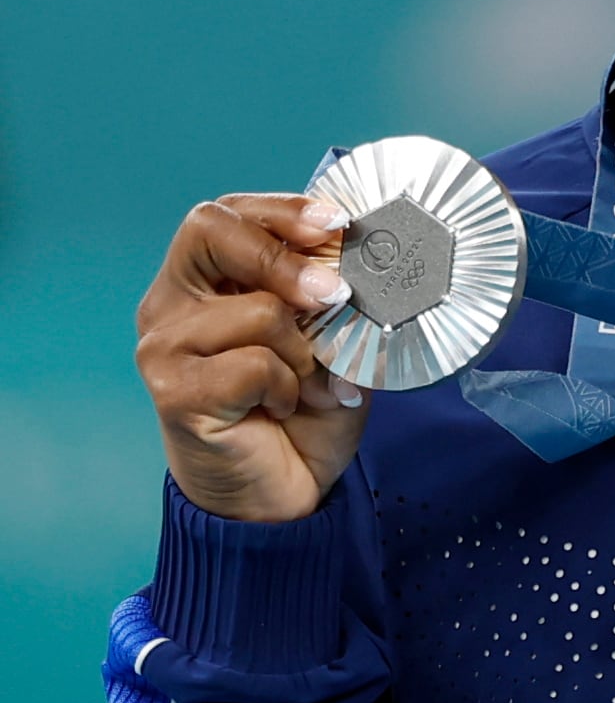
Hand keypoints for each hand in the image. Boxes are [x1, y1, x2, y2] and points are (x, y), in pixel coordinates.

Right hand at [138, 195, 370, 523]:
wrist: (284, 493)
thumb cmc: (304, 411)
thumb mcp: (334, 343)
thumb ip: (335, 301)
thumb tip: (362, 265)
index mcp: (205, 280)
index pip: (227, 214)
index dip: (281, 209)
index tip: (337, 221)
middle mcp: (171, 304)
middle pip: (211, 231)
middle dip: (285, 256)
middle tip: (334, 293)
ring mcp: (164, 346)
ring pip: (256, 310)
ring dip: (306, 351)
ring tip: (308, 386)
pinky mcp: (172, 390)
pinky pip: (254, 364)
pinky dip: (288, 388)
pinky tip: (283, 408)